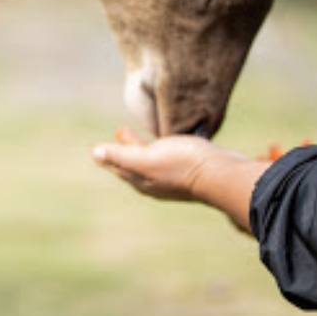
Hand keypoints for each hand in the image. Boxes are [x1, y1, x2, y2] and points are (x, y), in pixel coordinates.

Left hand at [92, 126, 244, 201]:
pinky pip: (169, 159)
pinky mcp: (190, 170)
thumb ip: (120, 156)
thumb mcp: (145, 159)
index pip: (119, 167)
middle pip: (135, 164)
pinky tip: (168, 145)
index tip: (101, 146)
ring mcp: (174, 178)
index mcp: (142, 180)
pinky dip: (162, 150)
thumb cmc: (181, 164)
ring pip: (153, 161)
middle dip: (125, 150)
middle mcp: (156, 183)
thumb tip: (95, 153)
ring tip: (141, 136)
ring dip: (144, 148)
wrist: (221, 174)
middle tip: (120, 132)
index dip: (110, 155)